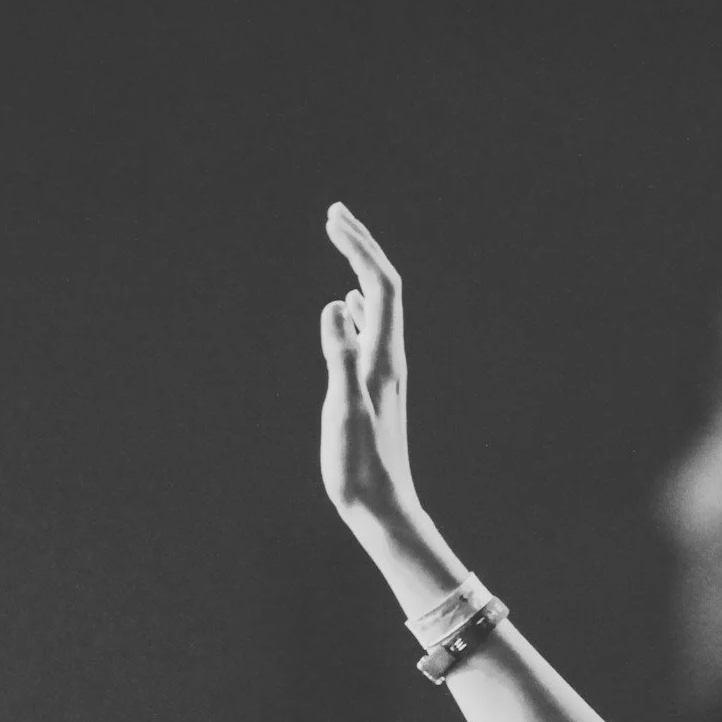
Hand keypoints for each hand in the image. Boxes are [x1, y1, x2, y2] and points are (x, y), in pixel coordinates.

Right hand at [318, 203, 422, 544]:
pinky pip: (368, 329)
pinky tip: (344, 305)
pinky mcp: (372, 386)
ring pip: (376, 303)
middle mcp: (388, 356)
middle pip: (382, 286)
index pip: (379, 286)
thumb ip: (339, 359)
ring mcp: (382, 370)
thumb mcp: (343, 412)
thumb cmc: (360, 468)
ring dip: (358, 268)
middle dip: (361, 245)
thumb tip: (334, 307)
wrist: (382, 507)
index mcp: (383, 357)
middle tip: (335, 214)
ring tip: (338, 243)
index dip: (359, 248)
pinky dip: (356, 304)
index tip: (333, 220)